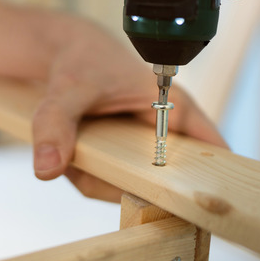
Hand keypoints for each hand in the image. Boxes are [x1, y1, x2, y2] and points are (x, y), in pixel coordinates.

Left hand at [31, 16, 226, 202]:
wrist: (66, 52)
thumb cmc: (82, 60)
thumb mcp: (68, 89)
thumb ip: (55, 124)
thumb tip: (46, 170)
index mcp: (176, 108)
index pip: (213, 153)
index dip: (209, 183)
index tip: (196, 208)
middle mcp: (168, 133)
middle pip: (166, 183)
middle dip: (126, 186)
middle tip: (96, 172)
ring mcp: (147, 150)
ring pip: (132, 187)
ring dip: (98, 179)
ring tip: (75, 150)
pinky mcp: (126, 160)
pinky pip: (110, 183)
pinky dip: (88, 176)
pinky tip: (73, 154)